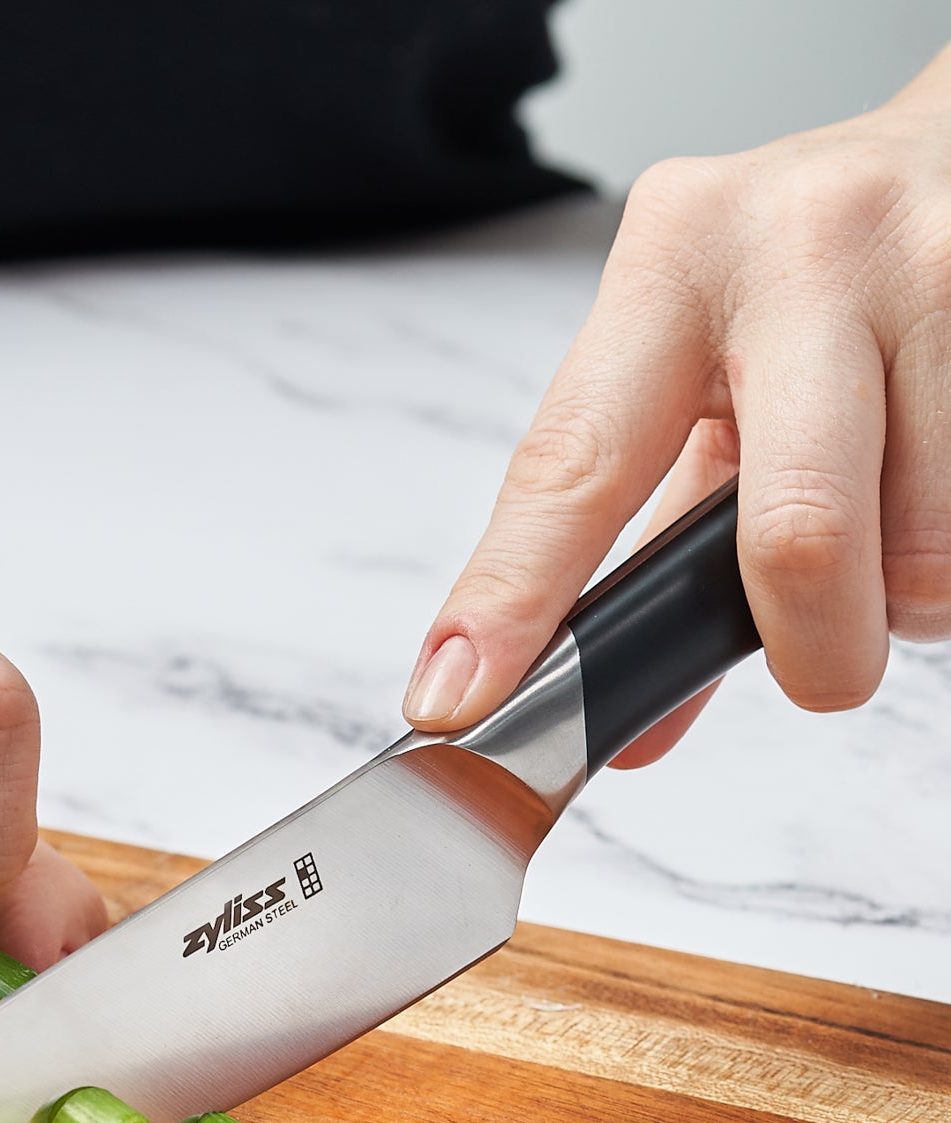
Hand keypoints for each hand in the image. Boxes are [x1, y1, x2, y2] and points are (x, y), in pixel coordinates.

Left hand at [402, 42, 950, 764]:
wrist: (942, 152)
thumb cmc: (791, 285)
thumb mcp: (693, 378)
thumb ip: (646, 549)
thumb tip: (623, 731)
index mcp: (672, 266)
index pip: (575, 467)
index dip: (512, 600)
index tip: (460, 697)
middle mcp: (803, 250)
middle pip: (797, 531)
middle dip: (812, 645)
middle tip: (817, 671)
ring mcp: (936, 265)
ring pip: (925, 541)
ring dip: (906, 595)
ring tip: (889, 541)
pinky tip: (932, 494)